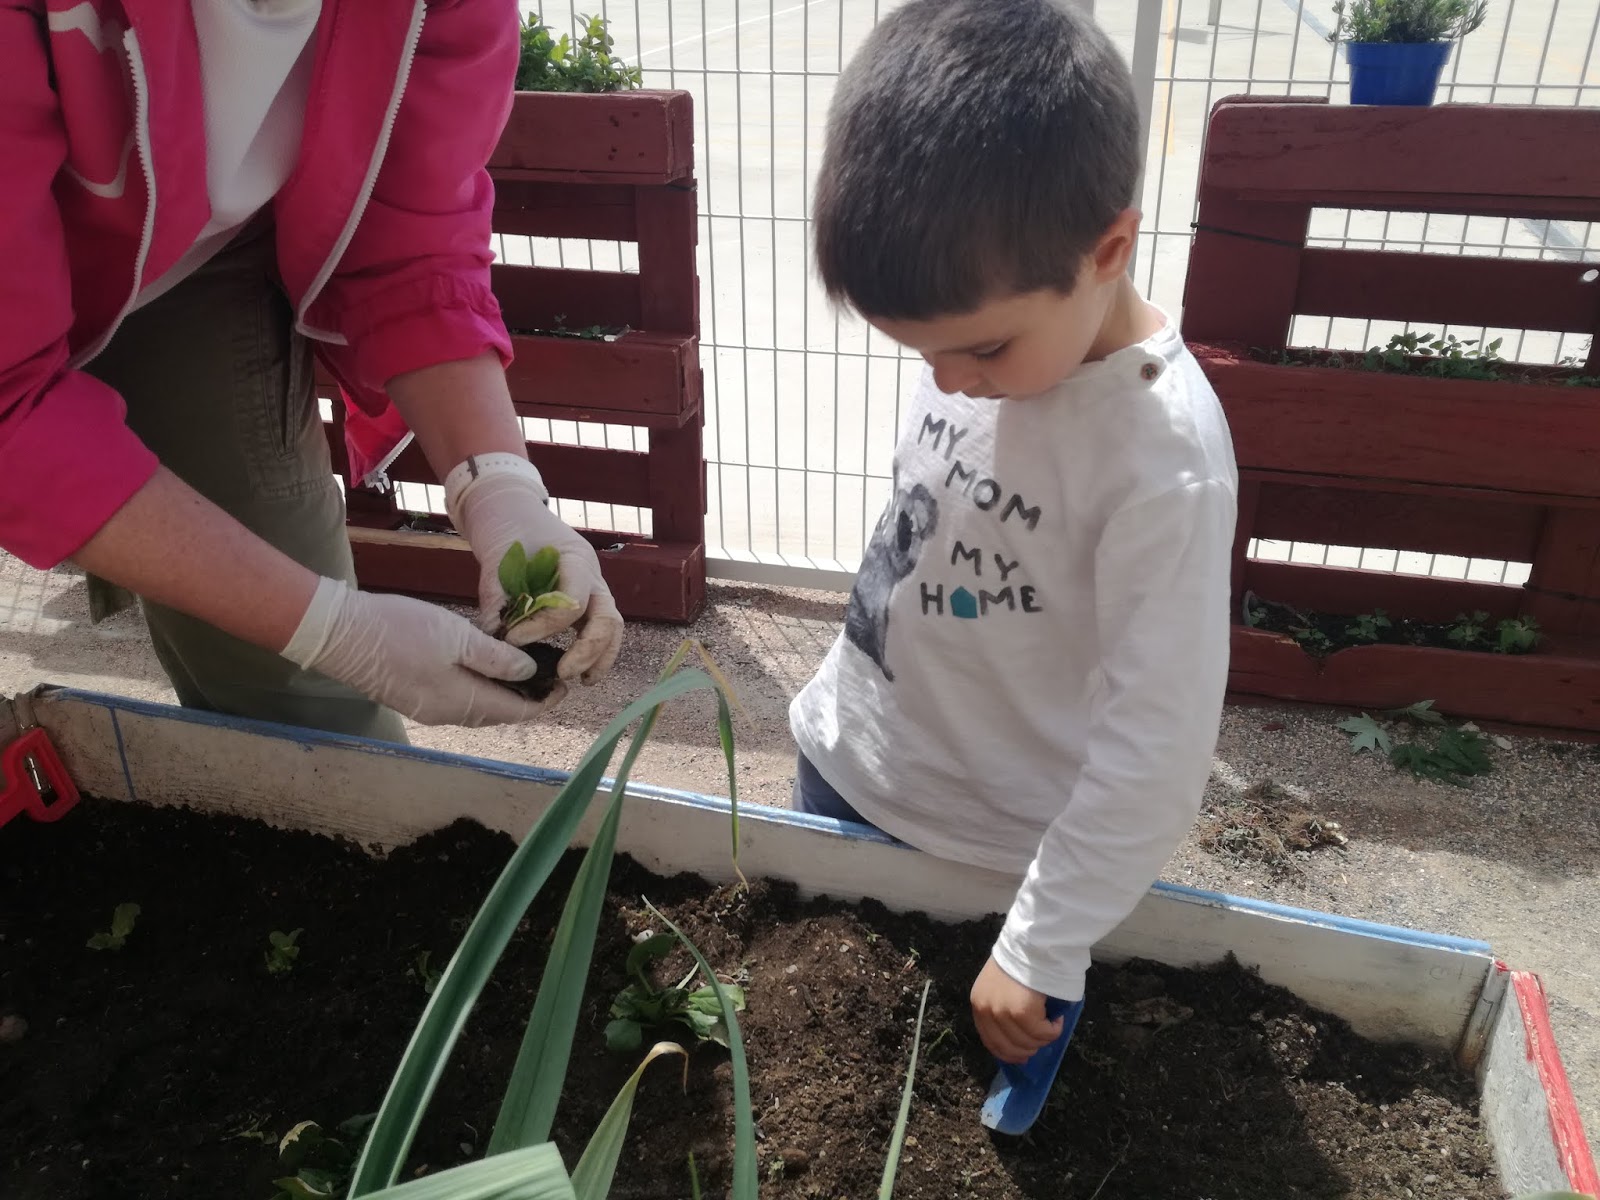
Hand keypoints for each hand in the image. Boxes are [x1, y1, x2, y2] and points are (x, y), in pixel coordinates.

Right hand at [281, 577, 564, 726]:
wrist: (340, 635)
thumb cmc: (399, 630)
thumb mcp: (457, 637)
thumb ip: (496, 658)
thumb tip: (531, 672)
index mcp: (462, 703)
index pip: (517, 712)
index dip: (545, 701)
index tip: (566, 684)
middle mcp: (447, 715)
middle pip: (499, 713)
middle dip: (528, 698)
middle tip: (551, 673)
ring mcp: (427, 709)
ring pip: (478, 707)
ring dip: (503, 694)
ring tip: (525, 670)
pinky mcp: (413, 698)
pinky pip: (458, 700)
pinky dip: (479, 689)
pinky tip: (485, 668)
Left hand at [444, 454, 623, 684]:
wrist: (511, 508)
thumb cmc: (506, 526)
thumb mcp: (496, 556)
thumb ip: (497, 595)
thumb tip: (494, 636)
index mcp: (575, 557)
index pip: (573, 599)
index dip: (545, 624)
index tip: (513, 638)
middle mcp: (592, 575)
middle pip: (608, 617)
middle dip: (589, 649)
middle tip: (563, 673)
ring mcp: (592, 588)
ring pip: (612, 627)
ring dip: (600, 656)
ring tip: (583, 681)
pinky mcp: (584, 600)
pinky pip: (598, 629)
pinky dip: (593, 652)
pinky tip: (577, 672)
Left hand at [970, 955, 1062, 1064]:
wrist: (1031, 941)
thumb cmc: (1020, 959)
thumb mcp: (1000, 985)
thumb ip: (1002, 1008)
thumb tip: (1019, 1037)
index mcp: (978, 1004)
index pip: (990, 1041)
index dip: (1008, 1053)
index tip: (1022, 1057)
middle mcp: (986, 1011)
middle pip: (1008, 1048)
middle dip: (1028, 1049)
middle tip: (1042, 1039)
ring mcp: (1002, 1012)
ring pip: (1028, 1042)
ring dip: (1044, 1038)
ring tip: (1052, 1022)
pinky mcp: (1021, 1013)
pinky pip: (1042, 1034)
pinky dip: (1053, 1030)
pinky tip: (1057, 1019)